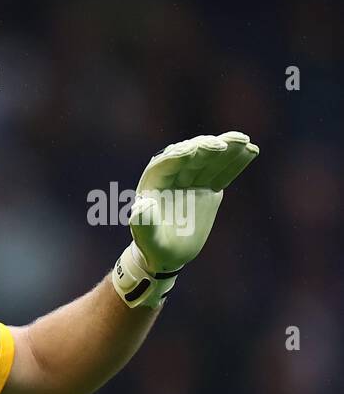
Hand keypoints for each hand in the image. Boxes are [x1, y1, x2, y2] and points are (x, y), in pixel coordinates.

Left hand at [113, 131, 259, 307]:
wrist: (168, 252)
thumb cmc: (153, 247)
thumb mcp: (148, 240)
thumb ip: (144, 223)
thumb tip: (142, 205)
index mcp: (153, 184)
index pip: (165, 165)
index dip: (179, 156)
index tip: (194, 149)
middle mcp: (172, 177)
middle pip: (190, 156)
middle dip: (205, 148)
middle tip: (222, 144)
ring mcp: (191, 179)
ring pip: (209, 160)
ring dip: (226, 149)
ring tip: (244, 141)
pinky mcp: (206, 185)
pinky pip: (222, 171)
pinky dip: (236, 162)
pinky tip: (252, 150)